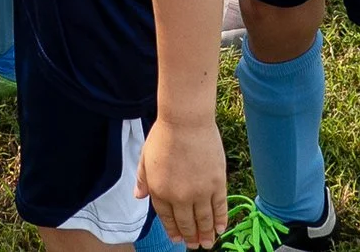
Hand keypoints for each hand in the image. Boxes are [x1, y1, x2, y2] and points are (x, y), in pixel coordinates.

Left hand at [138, 113, 228, 247]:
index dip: (174, 230)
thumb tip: (138, 196)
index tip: (178, 239)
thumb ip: (142, 179)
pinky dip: (221, 220)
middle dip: (191, 237)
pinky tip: (221, 229)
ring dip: (207, 234)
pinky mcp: (216, 184)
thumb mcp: (145, 157)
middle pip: (187, 223)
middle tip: (196, 246)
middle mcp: (179, 196)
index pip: (167, 218)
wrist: (185, 120)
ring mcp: (200, 192)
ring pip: (204, 220)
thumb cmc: (164, 135)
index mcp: (159, 190)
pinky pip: (219, 208)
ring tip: (208, 243)